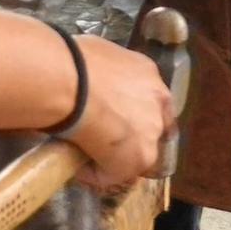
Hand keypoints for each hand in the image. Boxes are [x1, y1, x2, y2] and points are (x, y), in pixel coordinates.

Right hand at [67, 35, 175, 190]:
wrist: (72, 85)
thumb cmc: (74, 62)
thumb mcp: (99, 55)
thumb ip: (108, 75)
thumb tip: (91, 83)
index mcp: (148, 74)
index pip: (152, 100)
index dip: (135, 113)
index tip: (118, 118)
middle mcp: (158, 104)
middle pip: (151, 129)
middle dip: (131, 137)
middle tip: (103, 138)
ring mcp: (151, 134)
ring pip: (135, 155)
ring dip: (113, 158)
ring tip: (85, 155)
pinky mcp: (137, 159)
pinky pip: (112, 174)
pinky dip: (95, 173)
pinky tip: (76, 164)